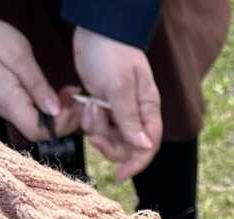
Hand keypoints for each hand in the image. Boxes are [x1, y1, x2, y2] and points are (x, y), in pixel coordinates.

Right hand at [0, 2, 60, 141]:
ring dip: (57, 113)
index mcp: (9, 102)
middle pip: (39, 131)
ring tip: (68, 92)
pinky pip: (30, 112)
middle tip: (75, 98)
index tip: (72, 105)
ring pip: (35, 122)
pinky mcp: (5, 99)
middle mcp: (6, 110)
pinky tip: (55, 92)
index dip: (60, 125)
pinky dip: (46, 106)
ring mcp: (4, 106)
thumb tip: (55, 110)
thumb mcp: (19, 55)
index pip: (37, 132)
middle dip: (63, 120)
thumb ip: (37, 85)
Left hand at [72, 28, 161, 179]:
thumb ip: (130, 119)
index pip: (148, 145)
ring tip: (90, 107)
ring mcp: (119, 109)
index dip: (135, 163)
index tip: (118, 174)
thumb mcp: (120, 88)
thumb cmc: (112, 54)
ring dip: (96, 129)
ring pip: (109, 137)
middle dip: (109, 145)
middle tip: (95, 135)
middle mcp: (136, 113)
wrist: (96, 29)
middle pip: (127, 146)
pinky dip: (89, 119)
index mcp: (148, 109)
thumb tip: (144, 147)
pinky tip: (85, 103)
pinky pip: (97, 124)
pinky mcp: (103, 104)